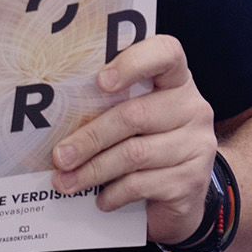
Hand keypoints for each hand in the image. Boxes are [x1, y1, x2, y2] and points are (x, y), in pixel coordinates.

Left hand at [49, 34, 218, 243]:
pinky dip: (113, 193)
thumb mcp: (135, 122)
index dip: (133, 62)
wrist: (184, 199)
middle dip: (90, 137)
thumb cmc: (148, 147)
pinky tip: (100, 199)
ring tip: (65, 181)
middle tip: (59, 156)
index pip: (166, 53)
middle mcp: (193, 108)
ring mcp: (196, 145)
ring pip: (134, 154)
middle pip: (135, 115)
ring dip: (93, 170)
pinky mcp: (191, 181)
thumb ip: (111, 109)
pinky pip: (142, 184)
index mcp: (176, 81)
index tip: (100, 81)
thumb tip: (54, 120)